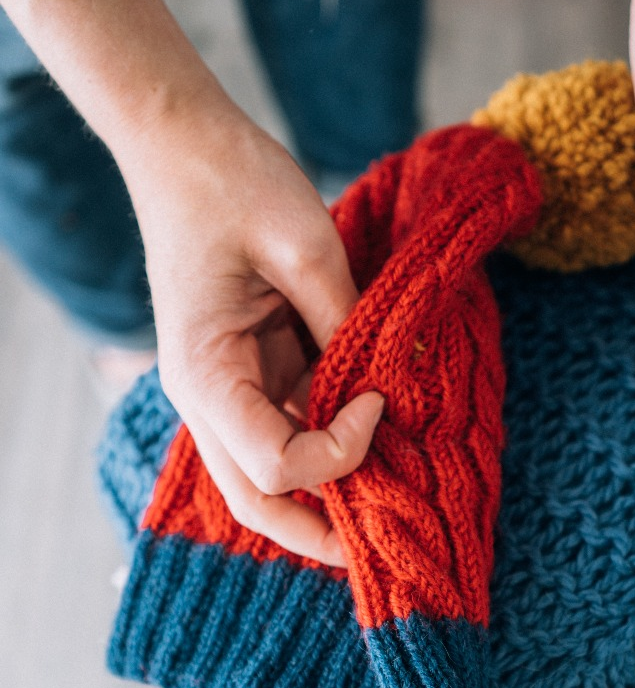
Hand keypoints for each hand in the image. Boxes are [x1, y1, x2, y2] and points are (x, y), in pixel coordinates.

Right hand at [129, 109, 382, 565]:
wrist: (186, 147)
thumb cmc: (233, 184)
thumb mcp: (305, 248)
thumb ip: (348, 325)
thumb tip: (394, 383)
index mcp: (206, 377)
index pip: (276, 468)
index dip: (342, 451)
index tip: (381, 400)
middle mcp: (210, 400)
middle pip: (260, 501)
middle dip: (322, 533)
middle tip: (389, 540)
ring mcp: (230, 391)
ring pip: (275, 476)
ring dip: (332, 488)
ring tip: (395, 490)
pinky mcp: (253, 373)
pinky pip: (290, 430)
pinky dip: (331, 442)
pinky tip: (374, 431)